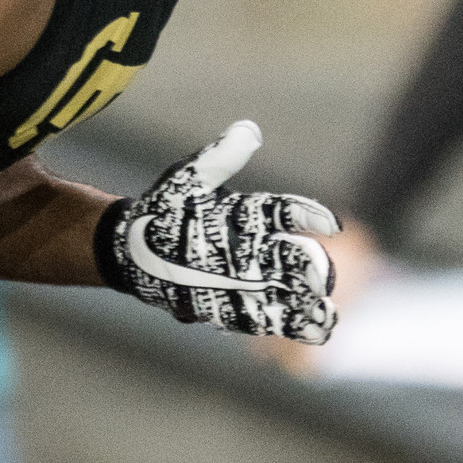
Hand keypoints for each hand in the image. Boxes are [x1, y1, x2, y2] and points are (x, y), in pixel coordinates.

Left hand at [94, 119, 338, 342]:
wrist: (132, 251)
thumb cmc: (164, 211)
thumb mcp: (187, 182)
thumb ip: (218, 160)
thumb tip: (247, 131)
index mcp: (252, 216)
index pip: (287, 214)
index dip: (310, 218)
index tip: (331, 226)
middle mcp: (258, 250)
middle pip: (297, 260)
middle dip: (313, 270)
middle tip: (320, 278)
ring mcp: (249, 282)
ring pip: (290, 293)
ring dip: (310, 305)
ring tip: (327, 316)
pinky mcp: (235, 309)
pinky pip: (266, 318)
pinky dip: (288, 324)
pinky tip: (312, 332)